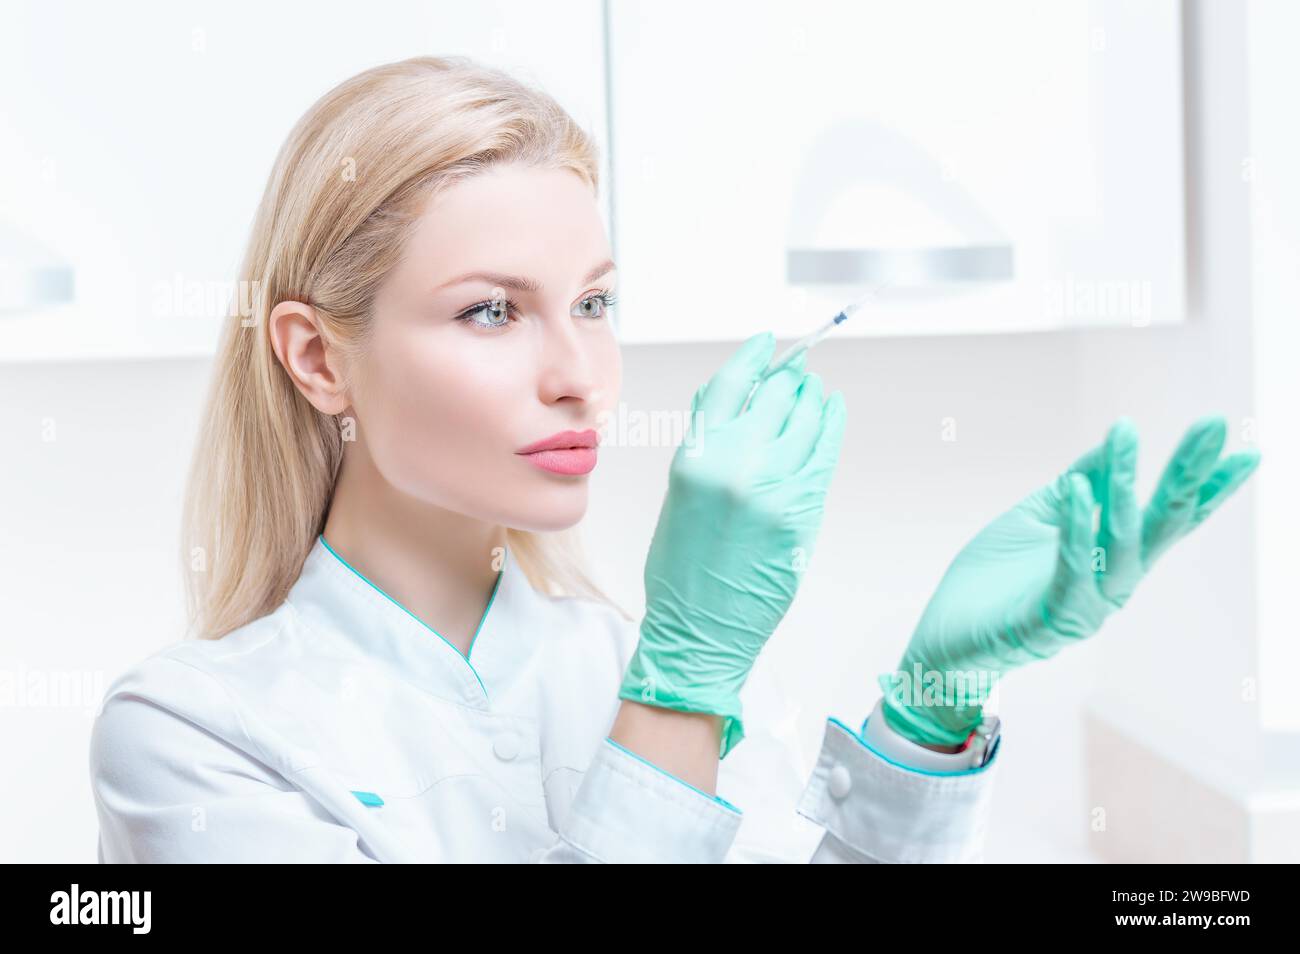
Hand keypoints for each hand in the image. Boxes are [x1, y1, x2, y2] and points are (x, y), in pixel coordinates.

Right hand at [618, 331, 846, 757]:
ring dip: (813, 399)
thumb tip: (729, 396)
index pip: (729, 384)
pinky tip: (830, 413)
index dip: (754, 357)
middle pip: (775, 394)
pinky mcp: (802, 512)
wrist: (699, 630)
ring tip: (814, 393)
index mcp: (694, 457)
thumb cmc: (681, 567)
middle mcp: (734, 464)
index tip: (769, 343)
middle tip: (798, 370)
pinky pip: (823, 454)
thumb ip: (704, 443)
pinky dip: (830, 426)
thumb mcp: (679, 493)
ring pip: (806, 418)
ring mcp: (773, 488)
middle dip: (789, 377)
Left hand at [878, 415, 1260, 746]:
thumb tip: (1113, 440)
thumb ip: (1077, 484)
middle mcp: (1112, 581)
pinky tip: (1080, 490)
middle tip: (1215, 423)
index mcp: (1113, 556)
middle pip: (1162, 524)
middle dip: (1188, 474)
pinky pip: (1072, 571)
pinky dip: (1078, 530)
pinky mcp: (1049, 621)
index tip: (1247, 449)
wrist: (945, 638)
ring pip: (1121, 543)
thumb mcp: (1037, 517)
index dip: (1208, 487)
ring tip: (1126, 434)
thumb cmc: (994, 579)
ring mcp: (1086, 605)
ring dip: (1124, 486)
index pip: (1170, 517)